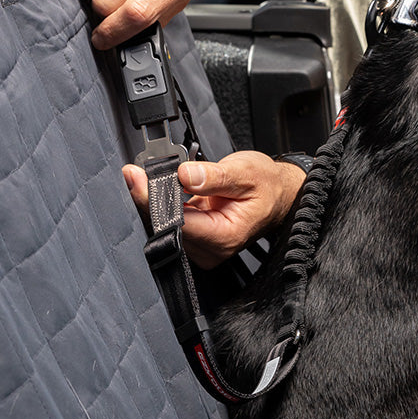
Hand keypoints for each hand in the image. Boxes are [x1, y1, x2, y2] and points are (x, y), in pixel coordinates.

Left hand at [123, 150, 306, 268]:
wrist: (279, 195)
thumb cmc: (268, 186)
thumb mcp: (246, 172)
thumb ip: (214, 176)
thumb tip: (184, 174)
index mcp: (225, 236)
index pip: (178, 222)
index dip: (154, 199)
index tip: (137, 176)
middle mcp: (211, 249)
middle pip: (165, 226)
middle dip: (152, 196)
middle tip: (144, 170)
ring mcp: (202, 247)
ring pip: (163, 225)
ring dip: (157, 199)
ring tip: (164, 176)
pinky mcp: (195, 241)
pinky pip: (170, 223)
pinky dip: (165, 203)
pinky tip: (171, 187)